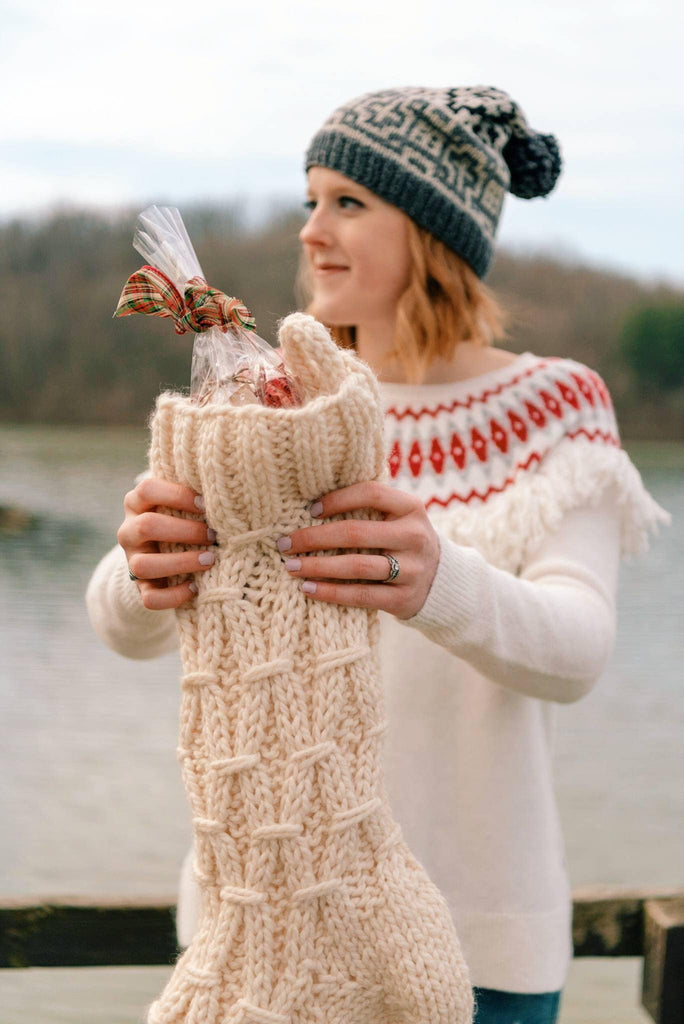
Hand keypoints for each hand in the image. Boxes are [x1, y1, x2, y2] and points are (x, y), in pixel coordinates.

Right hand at [116, 477, 215, 609]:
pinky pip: (149, 598)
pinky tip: (195, 587)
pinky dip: (174, 595)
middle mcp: (129, 531)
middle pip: (146, 526)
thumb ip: (195, 497)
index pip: (147, 490)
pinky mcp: (141, 587)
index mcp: (137, 503)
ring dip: (180, 562)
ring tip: (209, 560)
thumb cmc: (182, 518)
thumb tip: (226, 497)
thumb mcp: (182, 504)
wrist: (164, 553)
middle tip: (212, 535)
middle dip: (185, 531)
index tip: (205, 504)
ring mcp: (132, 560)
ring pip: (142, 565)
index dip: (177, 495)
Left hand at [276, 482, 440, 619]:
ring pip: (357, 566)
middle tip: (285, 543)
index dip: (337, 499)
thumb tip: (309, 505)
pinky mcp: (404, 598)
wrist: (441, 581)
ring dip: (318, 566)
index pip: (370, 493)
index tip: (310, 510)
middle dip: (314, 538)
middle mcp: (414, 536)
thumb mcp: (398, 517)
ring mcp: (412, 569)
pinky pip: (361, 595)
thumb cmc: (402, 541)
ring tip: (291, 566)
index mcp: (411, 508)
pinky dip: (331, 592)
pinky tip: (308, 588)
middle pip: (356, 533)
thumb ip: (368, 508)